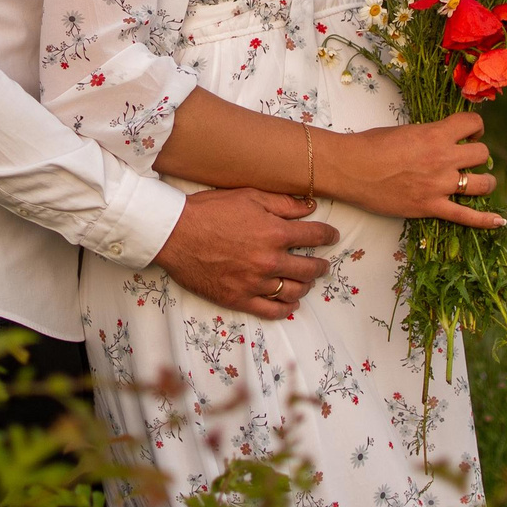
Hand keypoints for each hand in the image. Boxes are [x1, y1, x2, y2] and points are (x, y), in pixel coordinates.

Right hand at [152, 188, 342, 320]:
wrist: (175, 233)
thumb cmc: (209, 210)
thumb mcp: (248, 196)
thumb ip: (283, 203)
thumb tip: (310, 206)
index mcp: (275, 232)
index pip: (315, 236)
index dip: (328, 236)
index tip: (332, 237)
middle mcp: (270, 260)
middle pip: (310, 268)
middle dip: (321, 265)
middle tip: (323, 264)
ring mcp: (255, 282)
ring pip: (294, 291)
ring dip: (306, 286)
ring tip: (306, 281)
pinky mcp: (239, 298)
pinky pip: (272, 310)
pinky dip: (286, 309)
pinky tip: (291, 303)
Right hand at [318, 112, 501, 227]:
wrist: (351, 168)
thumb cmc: (370, 145)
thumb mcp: (405, 130)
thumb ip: (428, 134)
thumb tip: (439, 139)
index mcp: (436, 134)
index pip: (473, 124)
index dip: (475, 128)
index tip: (469, 134)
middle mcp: (444, 158)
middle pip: (482, 154)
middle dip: (477, 155)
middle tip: (467, 159)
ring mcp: (440, 185)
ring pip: (483, 184)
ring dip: (485, 182)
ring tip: (478, 182)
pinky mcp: (431, 207)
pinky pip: (467, 217)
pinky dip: (486, 220)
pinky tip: (499, 222)